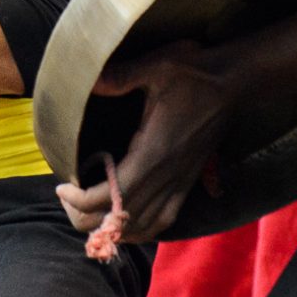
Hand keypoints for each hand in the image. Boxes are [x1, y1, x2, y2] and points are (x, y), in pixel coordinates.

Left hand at [56, 41, 233, 245]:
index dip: (80, 200)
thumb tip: (88, 78)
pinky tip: (124, 220)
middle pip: (122, 221)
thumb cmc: (194, 73)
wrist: (234, 82)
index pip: (111, 197)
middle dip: (87, 217)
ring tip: (88, 211)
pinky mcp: (188, 184)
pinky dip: (138, 230)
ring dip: (111, 228)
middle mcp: (167, 176)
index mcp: (153, 153)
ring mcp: (179, 184)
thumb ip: (120, 75)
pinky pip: (162, 222)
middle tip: (68, 197)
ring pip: (142, 227)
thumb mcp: (156, 66)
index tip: (62, 185)